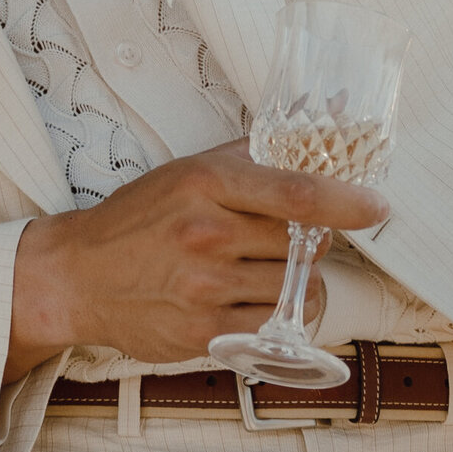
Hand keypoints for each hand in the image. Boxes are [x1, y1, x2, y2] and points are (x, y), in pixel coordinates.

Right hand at [6, 140, 387, 380]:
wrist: (76, 276)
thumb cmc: (138, 220)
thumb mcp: (189, 171)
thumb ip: (254, 150)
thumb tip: (323, 119)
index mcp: (206, 184)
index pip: (297, 193)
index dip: (347, 202)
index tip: (376, 208)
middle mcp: (206, 235)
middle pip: (305, 245)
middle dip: (310, 245)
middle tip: (287, 242)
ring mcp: (204, 288)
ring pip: (296, 291)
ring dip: (296, 285)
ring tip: (264, 274)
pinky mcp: (202, 332)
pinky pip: (271, 328)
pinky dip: (272, 318)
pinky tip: (247, 302)